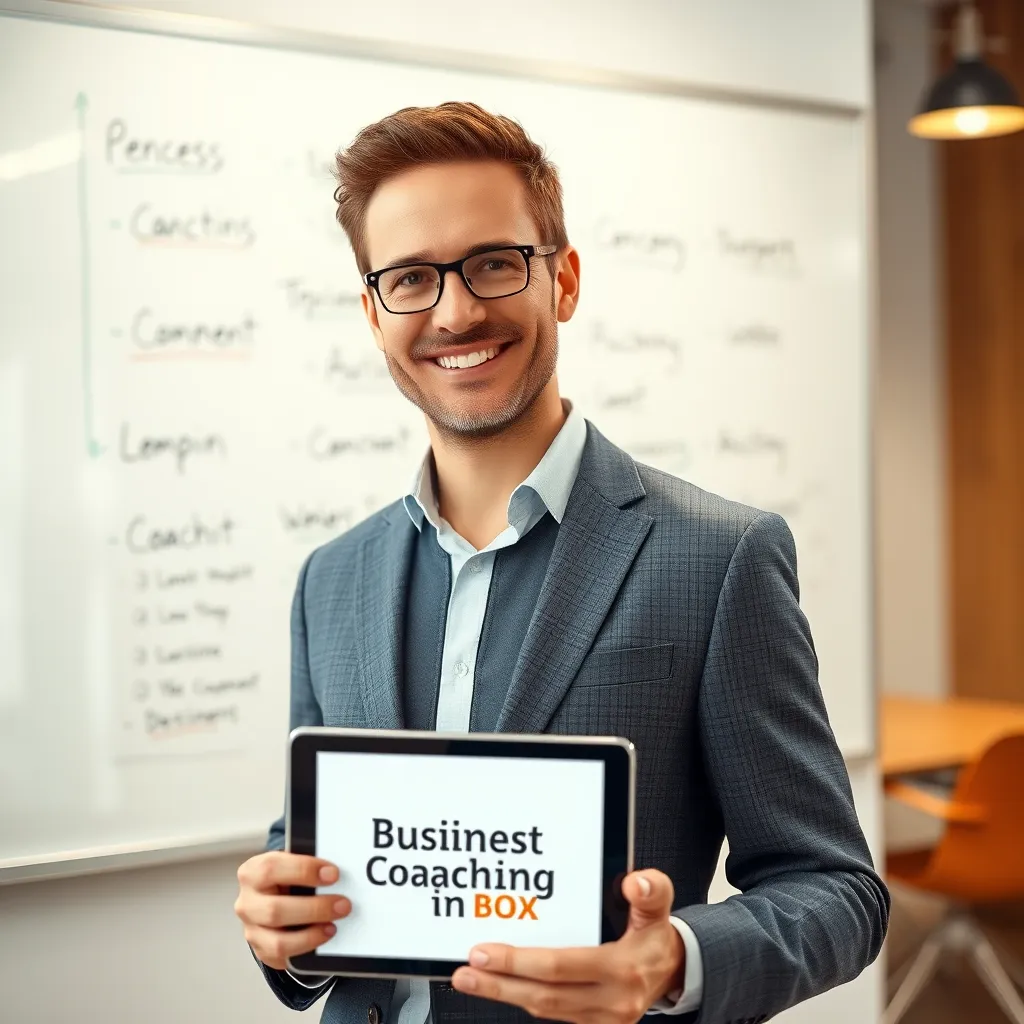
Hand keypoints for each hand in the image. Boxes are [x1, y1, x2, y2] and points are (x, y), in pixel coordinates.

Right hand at [234, 851, 350, 969]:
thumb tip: (336, 871)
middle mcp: (247, 902)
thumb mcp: (292, 863)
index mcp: (253, 872)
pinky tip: (322, 938)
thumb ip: (308, 865)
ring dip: (311, 936)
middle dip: (314, 909)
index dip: (304, 870)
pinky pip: (283, 958)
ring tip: (333, 927)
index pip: (272, 868)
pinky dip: (306, 949)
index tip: (333, 874)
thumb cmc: (287, 875)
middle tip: (343, 905)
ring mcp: (252, 930)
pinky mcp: (262, 950)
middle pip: (275, 910)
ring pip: (278, 942)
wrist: (273, 895)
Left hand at [451, 869, 684, 1022]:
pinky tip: (501, 987)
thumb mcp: (658, 907)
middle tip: (466, 969)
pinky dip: (524, 1000)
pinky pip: (552, 1014)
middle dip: (499, 983)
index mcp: (622, 969)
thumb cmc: (654, 936)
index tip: (484, 950)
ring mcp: (601, 1019)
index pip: (560, 966)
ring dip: (504, 994)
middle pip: (544, 996)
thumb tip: (635, 881)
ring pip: (544, 1009)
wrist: (670, 972)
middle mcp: (611, 1001)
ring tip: (470, 979)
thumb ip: (650, 891)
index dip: (518, 961)